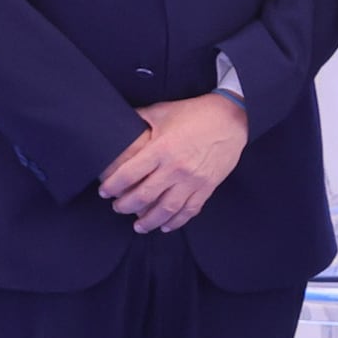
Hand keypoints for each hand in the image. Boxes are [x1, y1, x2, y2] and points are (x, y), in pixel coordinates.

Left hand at [97, 94, 248, 233]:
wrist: (233, 119)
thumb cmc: (196, 113)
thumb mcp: (162, 111)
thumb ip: (138, 119)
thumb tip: (117, 122)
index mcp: (161, 149)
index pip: (129, 174)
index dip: (112, 186)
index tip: (104, 191)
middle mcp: (176, 168)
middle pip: (144, 196)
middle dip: (125, 206)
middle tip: (117, 207)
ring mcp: (194, 180)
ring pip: (167, 209)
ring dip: (150, 221)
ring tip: (138, 226)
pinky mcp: (208, 186)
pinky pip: (190, 210)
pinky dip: (177, 222)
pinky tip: (166, 226)